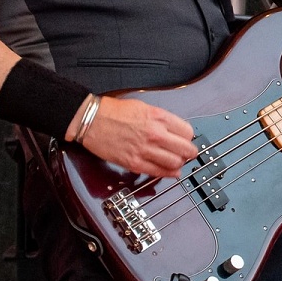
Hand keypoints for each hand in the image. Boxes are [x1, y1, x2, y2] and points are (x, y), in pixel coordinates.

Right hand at [79, 96, 197, 176]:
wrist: (92, 120)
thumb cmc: (113, 112)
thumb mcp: (144, 107)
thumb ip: (161, 119)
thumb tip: (173, 129)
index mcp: (158, 117)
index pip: (187, 132)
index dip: (188, 137)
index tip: (186, 139)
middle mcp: (155, 133)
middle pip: (186, 149)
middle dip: (189, 152)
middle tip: (188, 153)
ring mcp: (145, 149)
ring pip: (175, 163)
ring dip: (179, 164)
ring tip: (177, 162)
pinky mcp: (134, 162)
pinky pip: (158, 172)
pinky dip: (168, 174)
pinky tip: (171, 172)